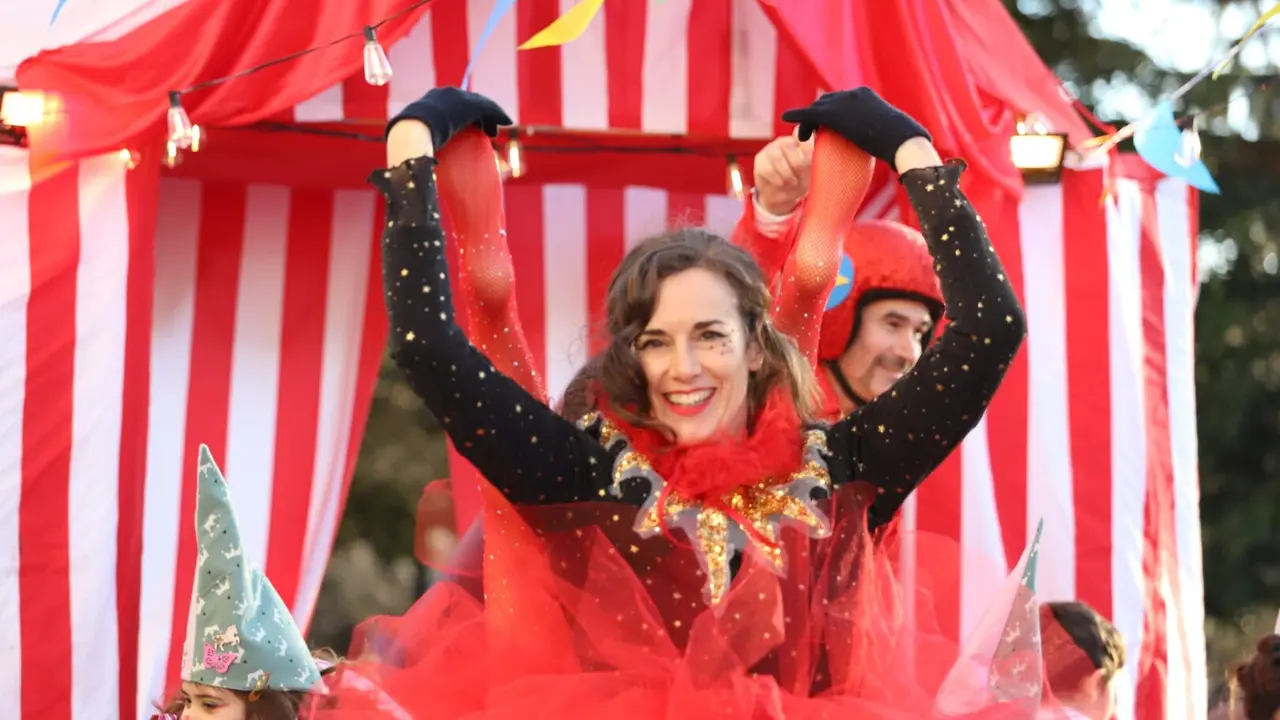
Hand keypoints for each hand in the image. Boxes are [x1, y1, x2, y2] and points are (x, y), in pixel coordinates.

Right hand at [388, 87, 512, 153]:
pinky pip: (489, 108)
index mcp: (430, 101)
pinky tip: (507, 122)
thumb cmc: (408, 144)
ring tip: (495, 131)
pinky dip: (499, 114)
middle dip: (479, 114)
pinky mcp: (470, 104)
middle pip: (468, 101)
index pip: (452, 104)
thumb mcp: (411, 143)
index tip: (469, 129)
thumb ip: (416, 148)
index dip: (463, 115)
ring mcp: (457, 97)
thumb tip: (413, 166)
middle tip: (486, 131)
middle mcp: (445, 93)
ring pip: (481, 104)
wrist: (412, 133)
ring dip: (492, 115)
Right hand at [753, 133, 812, 215]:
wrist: (782, 197)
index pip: (802, 135)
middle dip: (797, 165)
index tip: (809, 161)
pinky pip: (768, 168)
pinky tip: (781, 183)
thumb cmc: (799, 181)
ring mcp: (770, 149)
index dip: (806, 146)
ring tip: (791, 182)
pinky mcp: (760, 160)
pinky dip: (777, 179)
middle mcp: (784, 141)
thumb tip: (811, 139)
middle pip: (788, 144)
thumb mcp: (811, 172)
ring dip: (786, 173)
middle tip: (800, 177)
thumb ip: (812, 157)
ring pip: (776, 156)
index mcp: (800, 141)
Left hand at [781, 87, 929, 166]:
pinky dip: (797, 115)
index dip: (834, 111)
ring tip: (803, 134)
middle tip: (814, 131)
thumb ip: (890, 138)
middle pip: (829, 101)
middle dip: (819, 113)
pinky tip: (787, 118)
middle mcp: (854, 94)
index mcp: (867, 96)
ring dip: (808, 118)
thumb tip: (898, 151)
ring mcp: (844, 101)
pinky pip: (810, 113)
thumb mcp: (897, 137)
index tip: (829, 126)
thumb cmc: (905, 145)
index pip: (844, 100)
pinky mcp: (835, 113)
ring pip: (818, 107)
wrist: (903, 143)